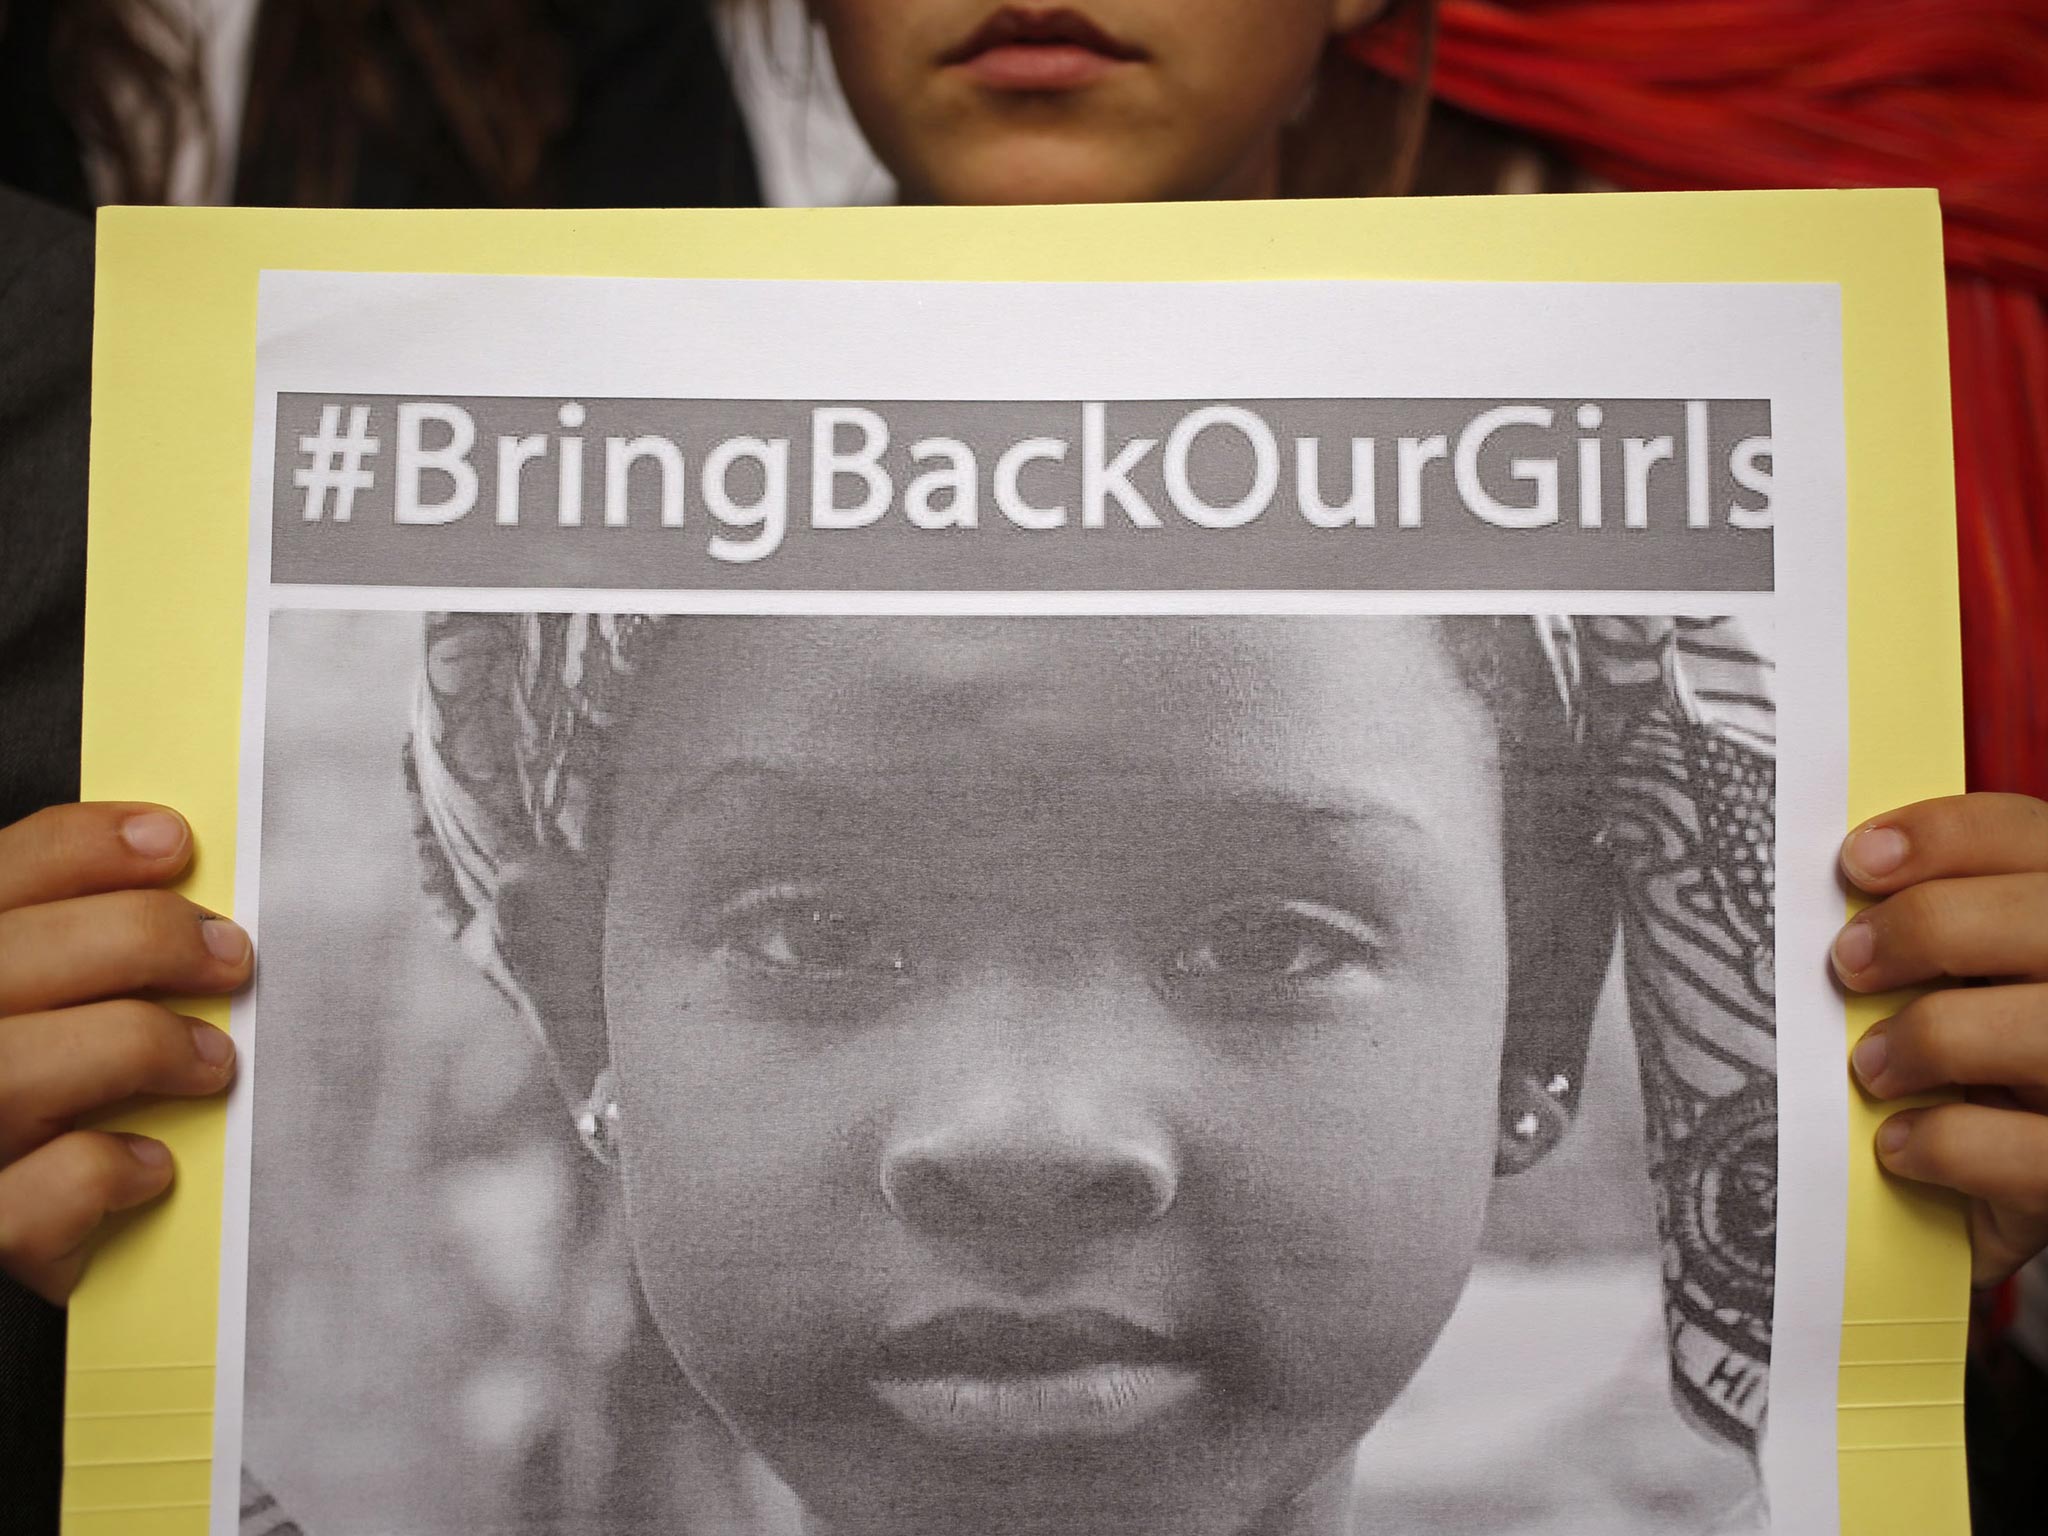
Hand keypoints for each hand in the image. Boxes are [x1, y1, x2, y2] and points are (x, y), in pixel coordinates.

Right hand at [0, 804, 248, 1301]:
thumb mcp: (29, 1021)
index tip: (174, 840)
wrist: (11, 1293)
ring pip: (20, 1067)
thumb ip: (58, 968)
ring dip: (140, 1048)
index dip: (81, 847)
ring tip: (213, 1063)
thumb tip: (166, 882)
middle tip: (229, 957)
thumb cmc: (20, 1133)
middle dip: (139, 938)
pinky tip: (149, 1167)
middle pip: (8, 957)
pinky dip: (107, 1169)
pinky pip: (40, 1191)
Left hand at [1835, 792, 2047, 1285]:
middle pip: (2042, 916)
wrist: (2031, 1198)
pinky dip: (1945, 1142)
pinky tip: (1897, 1143)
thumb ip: (1940, 927)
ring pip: (2042, 1029)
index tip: (1857, 861)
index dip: (1943, 835)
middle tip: (1849, 965)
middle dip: (1927, 928)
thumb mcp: (1968, 980)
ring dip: (1930, 1039)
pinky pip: (2028, 1150)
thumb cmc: (1983, 1067)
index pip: (2029, 834)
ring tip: (1872, 1065)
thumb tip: (1849, 888)